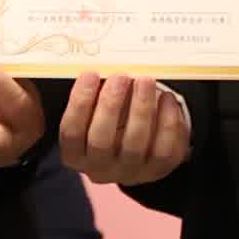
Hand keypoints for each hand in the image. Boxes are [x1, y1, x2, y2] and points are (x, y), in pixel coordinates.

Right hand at [54, 75, 190, 185]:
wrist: (136, 147)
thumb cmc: (107, 120)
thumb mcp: (90, 112)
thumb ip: (87, 94)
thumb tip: (91, 66)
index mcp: (75, 154)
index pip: (71, 132)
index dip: (79, 103)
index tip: (90, 74)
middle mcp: (99, 169)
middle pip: (101, 141)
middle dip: (111, 105)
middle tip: (121, 76)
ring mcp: (129, 172)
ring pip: (134, 145)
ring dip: (141, 109)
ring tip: (145, 80)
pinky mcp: (156, 170)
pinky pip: (164, 149)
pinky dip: (167, 122)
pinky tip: (166, 98)